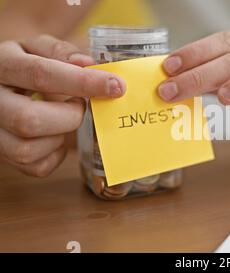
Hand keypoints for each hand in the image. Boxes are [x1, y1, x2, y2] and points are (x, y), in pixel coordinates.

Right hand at [0, 35, 125, 176]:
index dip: (83, 82)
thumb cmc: (23, 64)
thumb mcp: (35, 48)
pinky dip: (56, 155)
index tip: (117, 86)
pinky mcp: (2, 155)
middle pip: (28, 120)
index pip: (42, 74)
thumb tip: (90, 65)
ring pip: (27, 149)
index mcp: (1, 65)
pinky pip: (36, 167)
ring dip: (60, 137)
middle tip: (80, 104)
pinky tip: (56, 136)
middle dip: (70, 116)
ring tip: (64, 118)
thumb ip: (61, 52)